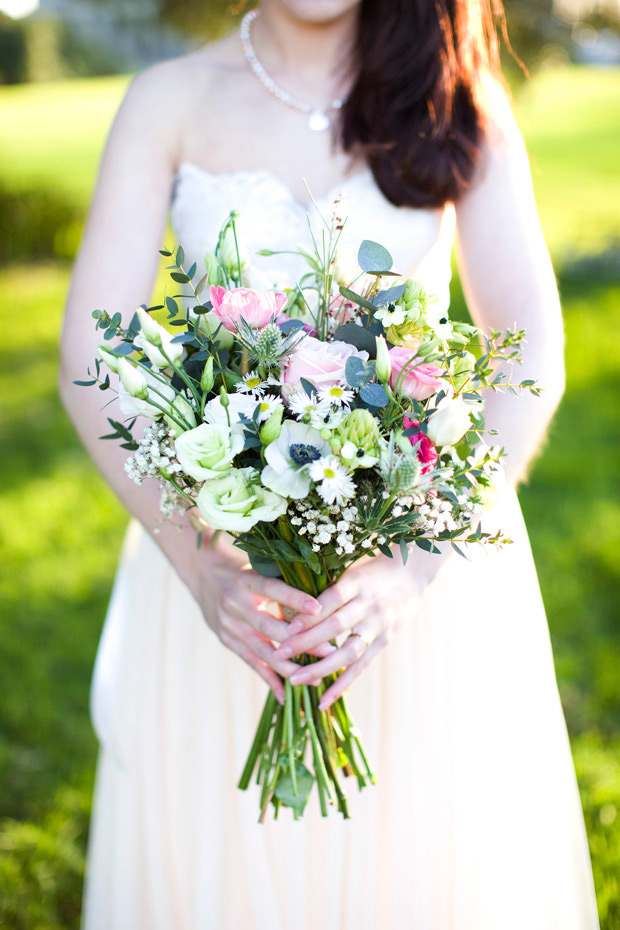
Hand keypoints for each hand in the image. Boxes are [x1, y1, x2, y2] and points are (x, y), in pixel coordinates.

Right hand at [190, 543, 329, 703]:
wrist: (205, 577)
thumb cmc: (246, 572)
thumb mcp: (260, 568)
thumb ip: (285, 582)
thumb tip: (323, 597)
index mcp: (247, 581)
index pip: (273, 589)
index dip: (295, 599)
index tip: (319, 608)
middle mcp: (236, 604)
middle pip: (270, 627)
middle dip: (301, 641)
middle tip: (330, 651)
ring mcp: (230, 626)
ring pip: (263, 651)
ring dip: (290, 667)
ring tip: (316, 679)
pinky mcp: (228, 641)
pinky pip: (252, 663)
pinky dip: (270, 680)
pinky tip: (287, 695)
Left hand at [272, 554, 423, 710]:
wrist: (411, 575)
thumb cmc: (370, 571)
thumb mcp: (350, 570)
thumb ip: (326, 586)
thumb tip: (289, 603)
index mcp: (357, 582)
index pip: (331, 599)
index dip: (311, 614)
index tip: (287, 627)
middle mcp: (369, 605)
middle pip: (337, 626)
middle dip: (306, 642)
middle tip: (280, 653)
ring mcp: (378, 625)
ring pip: (349, 651)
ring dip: (321, 668)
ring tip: (296, 680)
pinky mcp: (384, 641)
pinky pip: (361, 666)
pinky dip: (342, 683)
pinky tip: (325, 699)